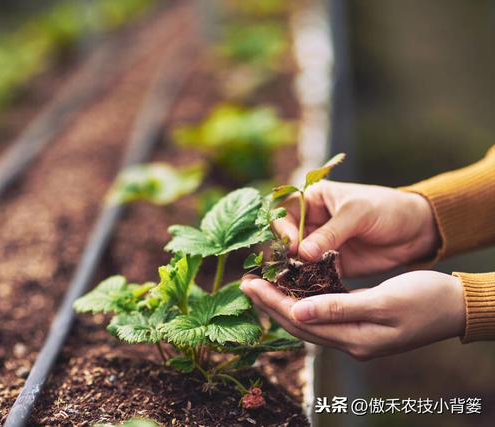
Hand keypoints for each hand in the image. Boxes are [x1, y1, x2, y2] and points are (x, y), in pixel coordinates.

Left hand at [240, 271, 465, 359]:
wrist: (457, 306)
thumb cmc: (425, 299)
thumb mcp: (382, 302)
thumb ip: (339, 308)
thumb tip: (297, 312)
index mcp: (355, 339)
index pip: (301, 322)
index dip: (272, 303)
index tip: (249, 285)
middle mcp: (351, 342)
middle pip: (299, 324)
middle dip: (270, 303)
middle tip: (245, 283)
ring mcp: (356, 335)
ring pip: (309, 320)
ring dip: (284, 303)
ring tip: (262, 285)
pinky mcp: (361, 324)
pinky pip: (323, 314)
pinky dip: (305, 301)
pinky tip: (294, 289)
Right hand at [275, 181, 439, 276]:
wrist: (418, 230)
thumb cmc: (388, 208)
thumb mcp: (358, 213)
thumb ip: (330, 233)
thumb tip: (302, 252)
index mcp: (312, 200)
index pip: (284, 214)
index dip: (284, 231)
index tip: (293, 246)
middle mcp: (311, 223)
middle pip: (285, 240)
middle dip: (284, 256)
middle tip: (287, 271)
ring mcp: (320, 246)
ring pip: (296, 260)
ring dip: (294, 273)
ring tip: (293, 285)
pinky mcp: (331, 265)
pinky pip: (314, 275)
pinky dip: (310, 284)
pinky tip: (309, 294)